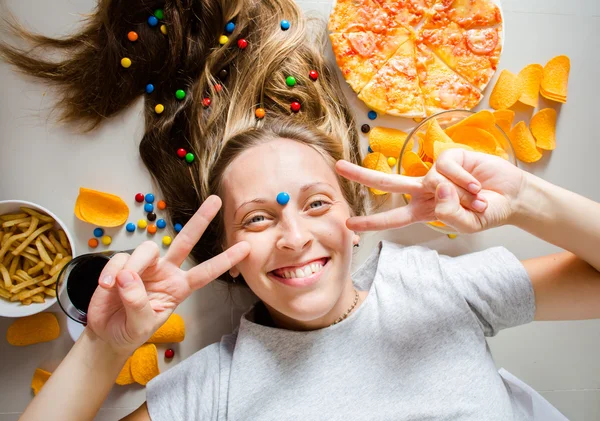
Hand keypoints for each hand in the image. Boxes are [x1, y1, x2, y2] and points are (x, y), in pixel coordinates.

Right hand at [86, 195, 249, 355]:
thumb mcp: (141, 325)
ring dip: (134, 265)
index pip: (206, 272)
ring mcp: (144, 266)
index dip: (225, 260)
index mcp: (179, 287)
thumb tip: (128, 277)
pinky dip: (111, 272)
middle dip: (201, 220)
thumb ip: (138, 304)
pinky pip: (120, 259)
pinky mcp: (122, 264)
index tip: (246, 248)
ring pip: (147, 249)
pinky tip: (106, 287)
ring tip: (118, 287)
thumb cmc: (130, 331)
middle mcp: (166, 271)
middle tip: (216, 200)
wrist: (106, 334)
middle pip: (185, 241)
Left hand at [336, 149, 524, 232]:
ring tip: (476, 197)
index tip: (349, 224)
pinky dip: (464, 179)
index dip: (372, 222)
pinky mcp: (450, 156)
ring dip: (458, 193)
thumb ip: (449, 214)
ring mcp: (436, 172)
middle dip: (362, 175)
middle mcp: (425, 190)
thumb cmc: (488, 212)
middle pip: (388, 182)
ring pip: (429, 179)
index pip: (393, 218)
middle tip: (337, 166)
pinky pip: (447, 167)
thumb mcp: (468, 224)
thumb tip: (436, 188)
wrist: (513, 196)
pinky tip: (477, 184)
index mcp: (425, 210)